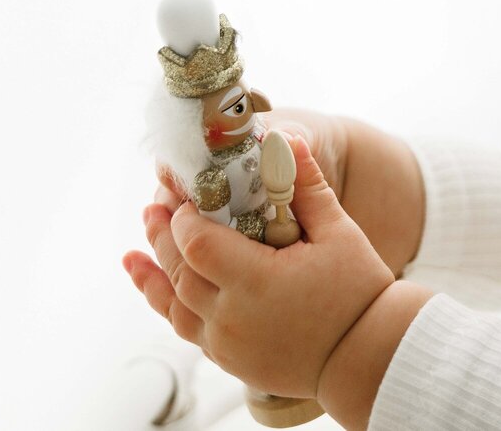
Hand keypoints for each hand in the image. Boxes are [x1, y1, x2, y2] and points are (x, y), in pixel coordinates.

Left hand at [123, 133, 395, 400]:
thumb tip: (288, 141)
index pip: (197, 244)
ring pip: (174, 305)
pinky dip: (167, 306)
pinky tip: (157, 290)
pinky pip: (187, 329)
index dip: (184, 218)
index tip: (187, 198)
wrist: (365, 357)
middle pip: (179, 271)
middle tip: (153, 208)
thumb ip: (307, 187)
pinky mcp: (229, 359)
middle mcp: (232, 316)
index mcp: (257, 280)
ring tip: (135, 252)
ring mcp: (226, 342)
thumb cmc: (357, 292)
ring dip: (153, 275)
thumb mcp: (339, 232)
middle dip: (162, 237)